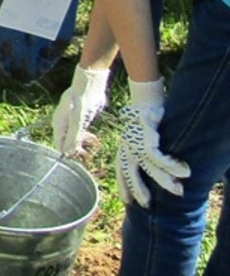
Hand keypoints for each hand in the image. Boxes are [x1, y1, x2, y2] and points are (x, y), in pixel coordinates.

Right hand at [52, 64, 108, 154]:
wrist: (89, 86)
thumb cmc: (81, 101)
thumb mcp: (77, 120)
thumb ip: (73, 136)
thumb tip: (67, 152)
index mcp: (59, 125)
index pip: (59, 145)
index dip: (68, 153)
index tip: (80, 157)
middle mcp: (63, 125)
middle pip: (67, 143)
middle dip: (78, 150)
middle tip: (89, 154)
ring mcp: (72, 123)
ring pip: (76, 140)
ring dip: (85, 145)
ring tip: (95, 145)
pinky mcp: (81, 121)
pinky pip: (82, 134)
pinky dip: (88, 139)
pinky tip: (96, 140)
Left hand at [115, 78, 189, 207]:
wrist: (144, 99)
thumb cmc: (144, 117)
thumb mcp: (139, 135)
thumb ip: (143, 149)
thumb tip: (154, 164)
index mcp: (123, 148)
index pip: (121, 171)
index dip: (123, 186)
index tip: (127, 202)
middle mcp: (126, 148)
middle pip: (130, 174)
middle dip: (138, 190)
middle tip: (146, 205)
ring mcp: (135, 144)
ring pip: (150, 169)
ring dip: (164, 181)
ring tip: (178, 190)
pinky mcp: (146, 139)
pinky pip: (160, 158)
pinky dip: (172, 166)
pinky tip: (183, 171)